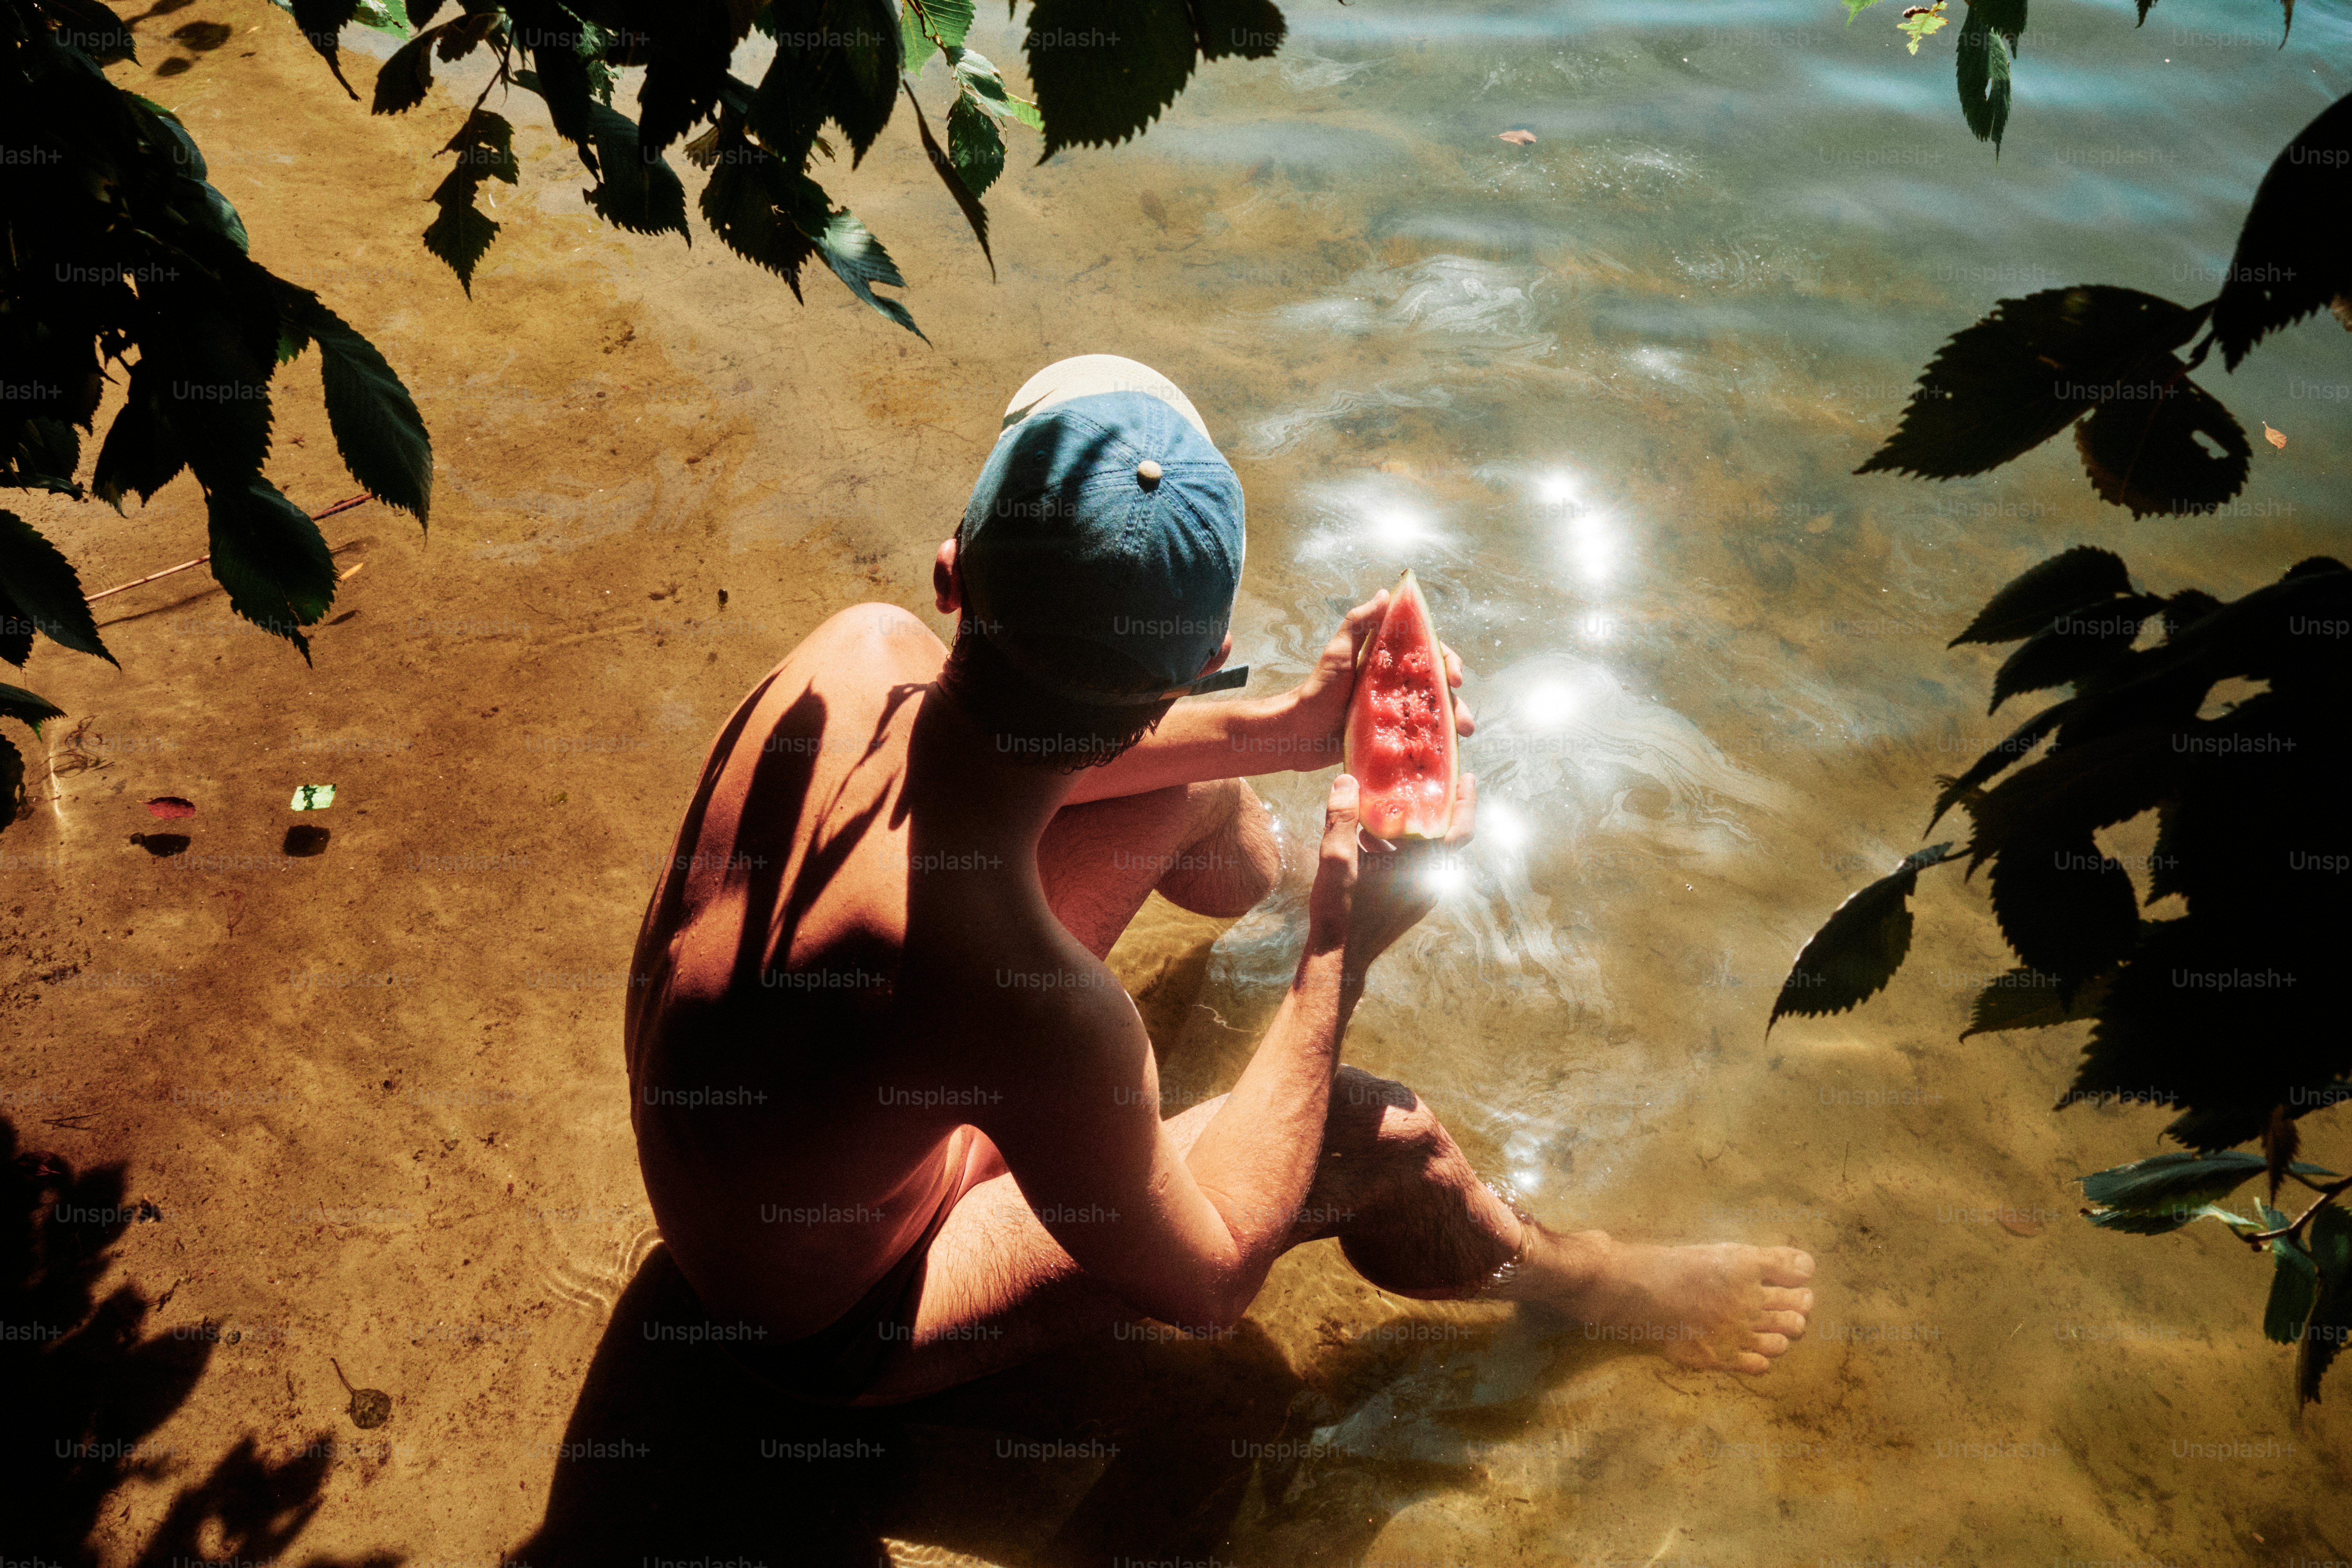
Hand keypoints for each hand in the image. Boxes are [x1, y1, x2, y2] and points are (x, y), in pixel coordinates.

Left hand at [1280, 590, 1474, 769]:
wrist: (1300, 733)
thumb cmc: (1317, 690)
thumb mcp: (1339, 653)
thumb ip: (1360, 624)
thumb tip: (1385, 593)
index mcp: (1389, 661)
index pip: (1427, 653)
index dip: (1445, 661)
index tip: (1453, 677)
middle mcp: (1396, 685)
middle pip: (1436, 686)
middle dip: (1454, 699)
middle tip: (1462, 718)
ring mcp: (1395, 712)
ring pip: (1432, 713)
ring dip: (1451, 722)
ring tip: (1461, 733)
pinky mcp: (1391, 737)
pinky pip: (1417, 739)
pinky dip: (1433, 743)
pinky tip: (1444, 753)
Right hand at [1303, 773, 1478, 982]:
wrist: (1338, 961)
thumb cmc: (1340, 916)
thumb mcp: (1335, 861)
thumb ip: (1341, 819)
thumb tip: (1347, 781)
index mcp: (1420, 871)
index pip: (1459, 830)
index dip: (1466, 801)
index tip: (1466, 777)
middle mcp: (1427, 883)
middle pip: (1441, 836)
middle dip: (1429, 807)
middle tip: (1419, 781)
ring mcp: (1418, 895)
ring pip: (1423, 852)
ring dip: (1408, 828)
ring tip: (1385, 805)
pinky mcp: (1405, 903)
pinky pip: (1410, 866)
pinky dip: (1397, 847)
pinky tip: (1366, 837)